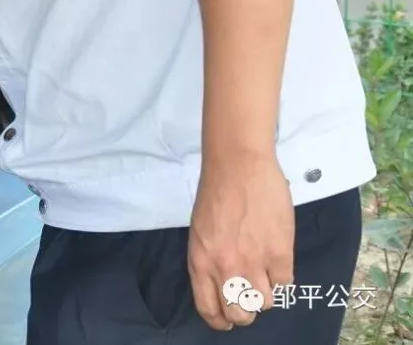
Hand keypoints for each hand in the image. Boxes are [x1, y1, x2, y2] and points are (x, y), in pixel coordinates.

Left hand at [187, 153, 294, 330]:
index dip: (220, 319)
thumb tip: (223, 284)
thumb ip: (209, 260)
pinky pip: (285, 283)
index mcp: (200, 261)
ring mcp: (254, 262)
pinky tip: (276, 256)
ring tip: (263, 272)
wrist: (238, 164)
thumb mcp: (200, 231)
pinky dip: (281, 275)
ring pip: (265, 303)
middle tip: (249, 296)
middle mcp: (225, 267)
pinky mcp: (280, 254)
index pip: (209, 309)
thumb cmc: (216, 192)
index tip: (227, 319)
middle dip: (245, 311)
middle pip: (240, 314)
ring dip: (265, 292)